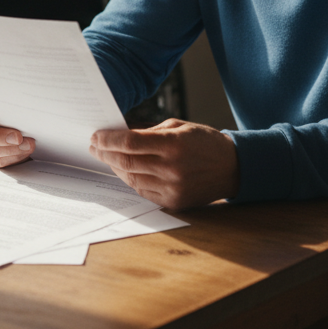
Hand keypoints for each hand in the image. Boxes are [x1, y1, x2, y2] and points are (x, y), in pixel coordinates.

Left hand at [89, 119, 238, 209]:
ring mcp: (172, 188)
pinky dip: (131, 180)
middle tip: (95, 147)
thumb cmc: (205, 143)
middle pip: (126, 161)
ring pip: (131, 178)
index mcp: (174, 144)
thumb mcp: (180, 126)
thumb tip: (120, 134)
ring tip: (108, 158)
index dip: (108, 140)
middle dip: (105, 153)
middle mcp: (172, 168)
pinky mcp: (174, 202)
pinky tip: (126, 170)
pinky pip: (143, 191)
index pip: (130, 142)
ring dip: (116, 167)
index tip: (96, 136)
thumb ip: (150, 131)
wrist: (233, 168)